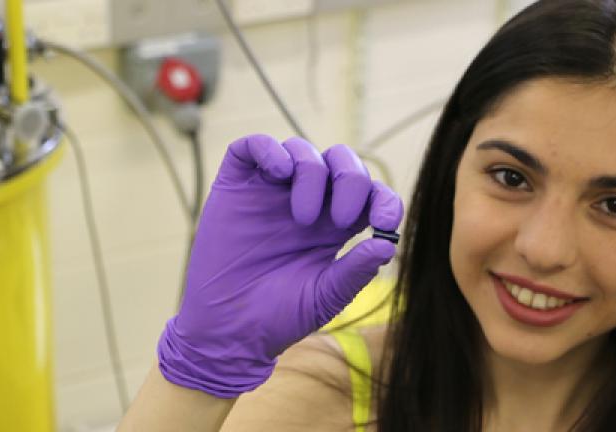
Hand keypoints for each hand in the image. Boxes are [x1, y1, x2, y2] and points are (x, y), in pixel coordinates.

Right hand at [157, 134, 404, 397]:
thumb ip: (355, 270)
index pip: (370, 194)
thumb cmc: (279, 316)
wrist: (228, 330)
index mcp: (334, 225)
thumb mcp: (325, 296)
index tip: (385, 223)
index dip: (385, 200)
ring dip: (312, 171)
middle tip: (342, 218)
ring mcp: (270, 191)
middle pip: (340, 161)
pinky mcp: (236, 186)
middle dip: (351, 179)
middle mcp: (306, 201)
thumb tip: (387, 245)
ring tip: (302, 216)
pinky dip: (269, 149)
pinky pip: (252, 147)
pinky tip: (279, 172)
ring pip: (300, 149)